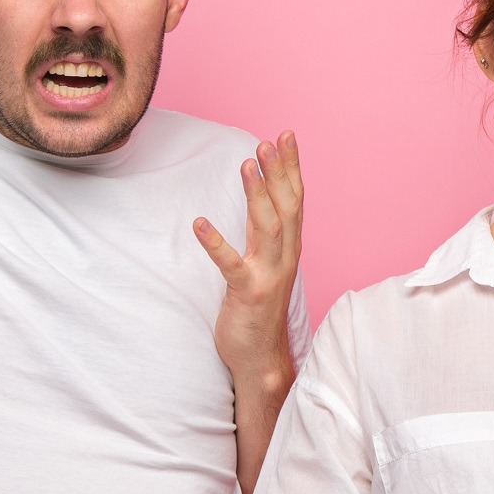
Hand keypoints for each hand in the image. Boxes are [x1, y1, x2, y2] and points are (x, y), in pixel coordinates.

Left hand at [195, 132, 304, 387]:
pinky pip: (231, 265)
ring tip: (246, 165)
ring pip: (268, 228)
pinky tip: (199, 223)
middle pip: (286, 207)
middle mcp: (285, 258)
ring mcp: (268, 276)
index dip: (291, 167)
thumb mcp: (266, 263)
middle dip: (279, 173)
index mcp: (289, 249)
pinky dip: (215, 243)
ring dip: (257, 195)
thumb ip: (266, 231)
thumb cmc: (258, 307)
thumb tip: (261, 195)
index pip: (295, 199)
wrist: (261, 357)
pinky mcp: (247, 294)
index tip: (285, 136)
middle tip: (268, 142)